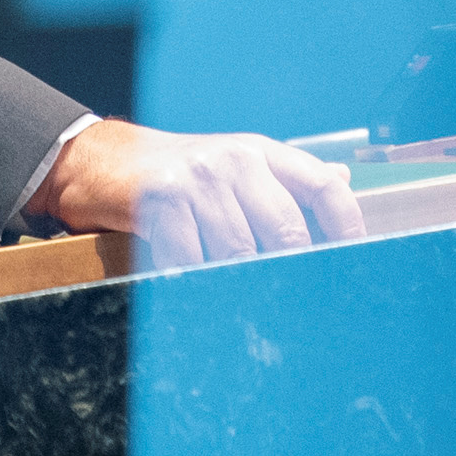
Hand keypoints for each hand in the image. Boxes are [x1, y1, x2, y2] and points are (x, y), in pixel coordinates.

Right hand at [32, 118, 364, 273]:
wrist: (102, 160)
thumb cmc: (177, 171)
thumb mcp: (235, 163)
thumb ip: (284, 179)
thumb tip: (343, 182)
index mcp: (262, 152)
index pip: (324, 187)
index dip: (347, 229)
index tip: (354, 265)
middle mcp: (235, 160)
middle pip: (286, 230)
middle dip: (288, 272)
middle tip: (291, 303)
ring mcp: (198, 179)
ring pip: (238, 251)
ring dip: (238, 283)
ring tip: (242, 302)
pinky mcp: (161, 200)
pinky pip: (190, 257)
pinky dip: (194, 280)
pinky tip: (195, 288)